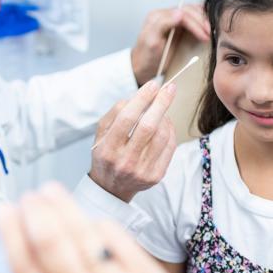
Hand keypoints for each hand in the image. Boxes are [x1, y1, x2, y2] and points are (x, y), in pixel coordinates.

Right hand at [0, 183, 209, 272]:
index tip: (3, 212)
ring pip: (81, 232)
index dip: (9, 233)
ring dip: (61, 206)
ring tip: (50, 192)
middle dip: (34, 211)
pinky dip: (99, 224)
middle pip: (49, 242)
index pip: (23, 268)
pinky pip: (116, 237)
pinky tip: (89, 220)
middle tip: (28, 197)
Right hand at [89, 79, 177, 201]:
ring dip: (166, 117)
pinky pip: (169, 147)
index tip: (153, 84)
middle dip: (161, 103)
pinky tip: (166, 123)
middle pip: (148, 126)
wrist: (111, 188)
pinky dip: (170, 131)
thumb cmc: (107, 154)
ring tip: (163, 108)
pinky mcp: (156, 176)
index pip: (127, 118)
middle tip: (169, 88)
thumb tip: (139, 97)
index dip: (142, 99)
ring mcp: (142, 171)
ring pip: (162, 136)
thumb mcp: (101, 133)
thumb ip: (115, 113)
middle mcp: (125, 161)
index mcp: (108, 148)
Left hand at [130, 4, 209, 85]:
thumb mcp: (151, 41)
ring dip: (204, 20)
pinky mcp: (178, 27)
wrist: (142, 69)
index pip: (183, 13)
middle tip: (210, 35)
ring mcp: (173, 20)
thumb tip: (180, 12)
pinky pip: (193, 20)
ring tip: (211, 33)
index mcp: (159, 16)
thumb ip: (163, 24)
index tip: (205, 36)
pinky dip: (202, 23)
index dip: (196, 23)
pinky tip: (207, 29)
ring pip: (193, 13)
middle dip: (202, 21)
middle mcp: (166, 15)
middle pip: (190, 10)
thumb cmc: (146, 58)